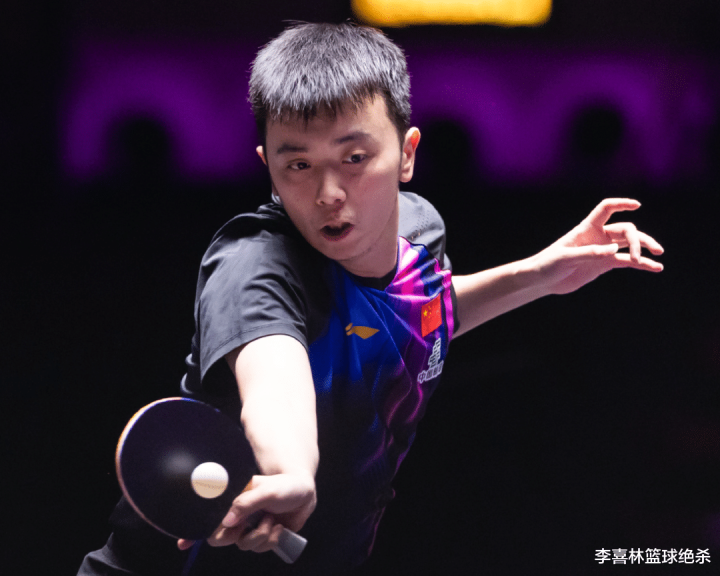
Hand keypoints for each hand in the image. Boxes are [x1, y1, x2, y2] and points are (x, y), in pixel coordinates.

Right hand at [177, 473, 315, 553]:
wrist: (306, 495)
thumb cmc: (286, 485)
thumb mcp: (267, 491)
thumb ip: (246, 503)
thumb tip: (227, 521)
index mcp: (233, 499)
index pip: (208, 515)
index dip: (193, 530)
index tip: (182, 543)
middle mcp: (237, 514)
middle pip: (219, 538)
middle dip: (237, 535)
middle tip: (249, 525)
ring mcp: (249, 527)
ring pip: (243, 545)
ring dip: (261, 534)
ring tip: (272, 519)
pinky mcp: (261, 536)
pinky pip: (259, 549)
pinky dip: (271, 540)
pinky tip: (278, 527)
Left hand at [528, 198, 663, 294]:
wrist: (542, 280)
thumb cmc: (548, 264)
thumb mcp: (566, 258)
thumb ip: (589, 253)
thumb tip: (614, 250)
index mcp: (586, 228)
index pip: (606, 209)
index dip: (621, 204)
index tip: (637, 205)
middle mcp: (598, 236)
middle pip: (625, 230)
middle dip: (636, 240)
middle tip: (638, 257)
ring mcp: (603, 250)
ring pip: (630, 244)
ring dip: (644, 247)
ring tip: (659, 256)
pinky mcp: (604, 265)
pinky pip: (626, 261)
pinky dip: (641, 264)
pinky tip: (656, 268)